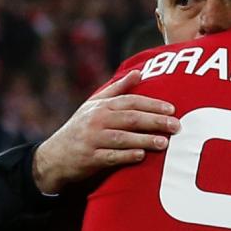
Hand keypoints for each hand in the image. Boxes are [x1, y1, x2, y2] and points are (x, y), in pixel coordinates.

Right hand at [33, 70, 180, 193]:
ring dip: (144, 139)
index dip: (152, 104)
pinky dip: (126, 156)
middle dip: (155, 121)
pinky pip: (110, 157)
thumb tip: (138, 72)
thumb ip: (117, 89)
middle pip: (130, 118)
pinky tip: (141, 156)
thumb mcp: (95, 104)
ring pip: (122, 138)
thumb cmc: (81, 127)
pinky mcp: (90, 158)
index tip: (172, 109)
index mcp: (101, 106)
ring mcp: (92, 139)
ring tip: (165, 142)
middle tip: (176, 125)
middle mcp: (97, 120)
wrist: (54, 155)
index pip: (131, 102)